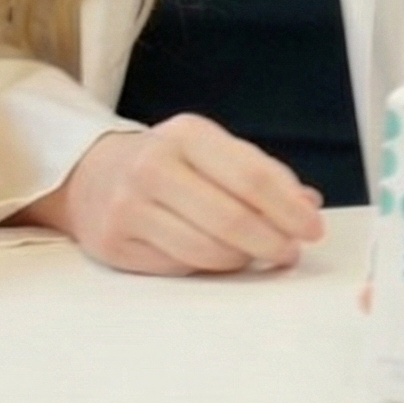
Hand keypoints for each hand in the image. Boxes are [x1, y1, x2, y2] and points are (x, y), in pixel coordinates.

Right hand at [35, 115, 324, 273]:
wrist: (91, 175)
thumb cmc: (169, 165)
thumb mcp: (211, 151)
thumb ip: (260, 173)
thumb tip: (307, 205)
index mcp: (186, 134)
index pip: (251, 175)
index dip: (289, 209)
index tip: (313, 229)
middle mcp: (153, 164)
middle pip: (231, 218)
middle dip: (272, 242)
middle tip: (289, 252)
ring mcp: (129, 205)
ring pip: (207, 250)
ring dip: (243, 260)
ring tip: (254, 256)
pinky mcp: (115, 242)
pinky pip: (179, 268)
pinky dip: (207, 268)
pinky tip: (214, 257)